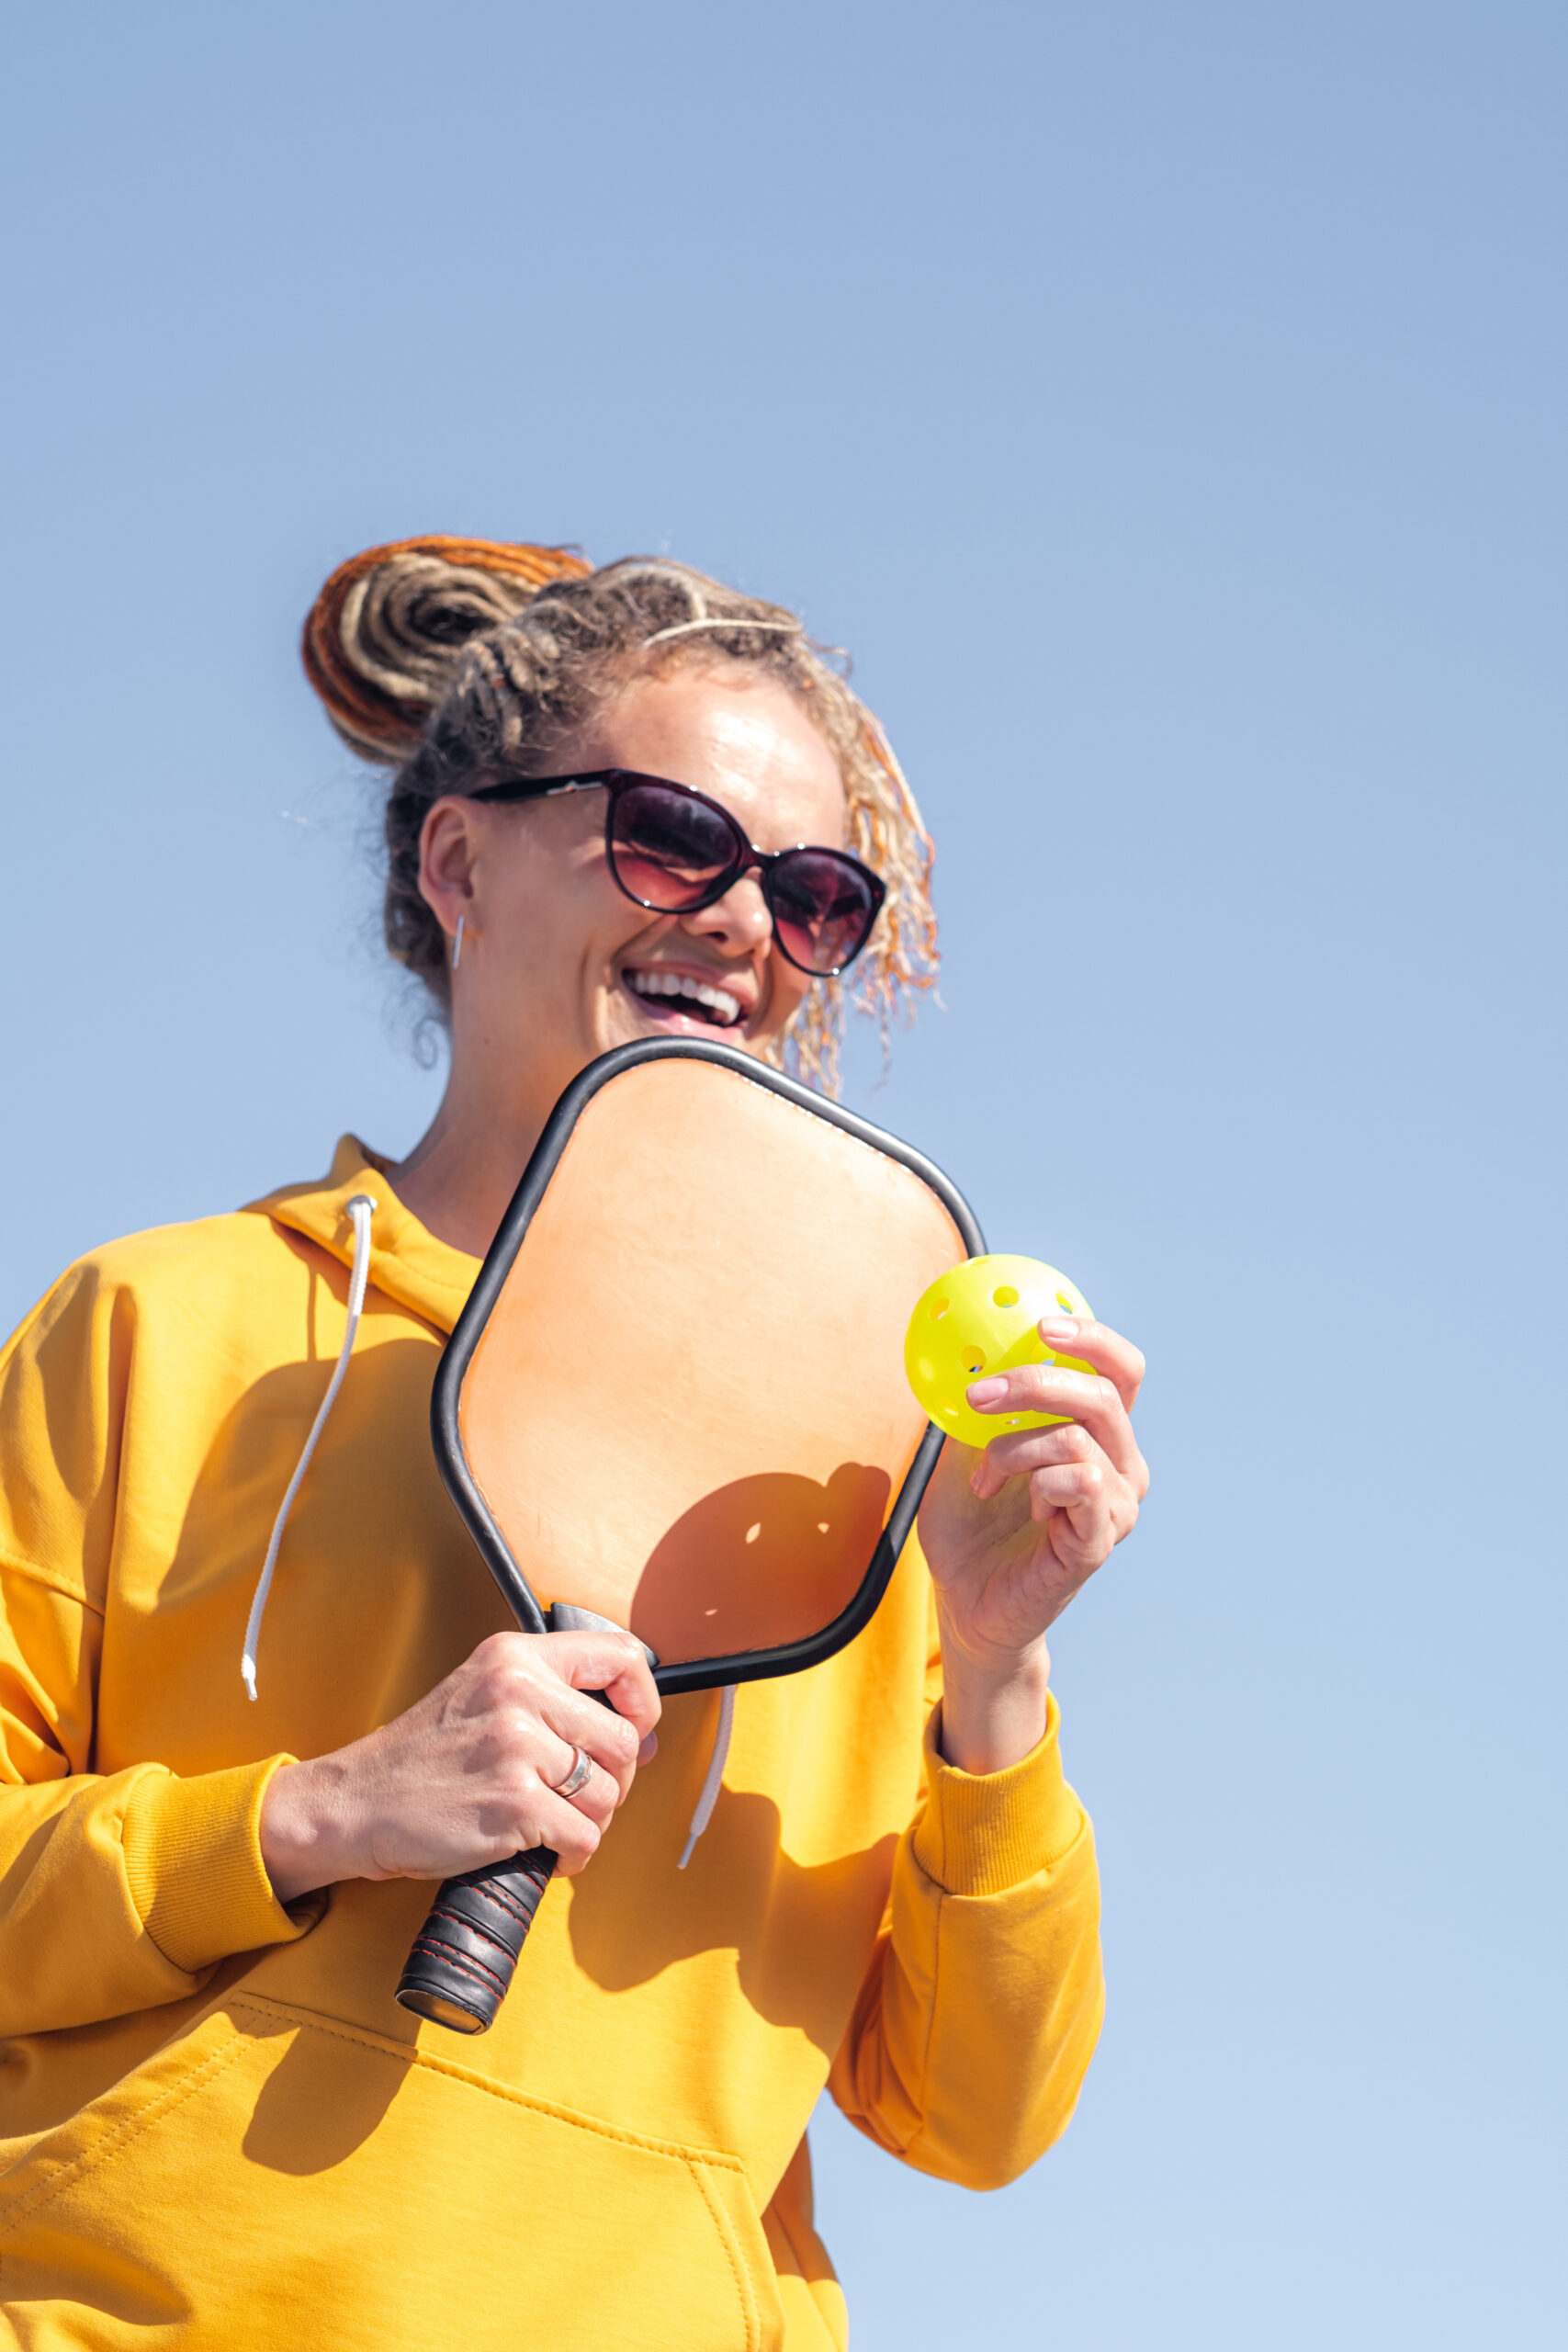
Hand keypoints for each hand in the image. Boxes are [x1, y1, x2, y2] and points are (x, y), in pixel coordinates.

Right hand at [259, 1630, 660, 1904]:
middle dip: (614, 1781)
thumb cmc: (422, 1756)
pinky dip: (573, 1856)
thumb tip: (642, 1737)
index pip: (622, 1657)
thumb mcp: (482, 1693)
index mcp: (514, 1656)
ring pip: (609, 1794)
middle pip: (624, 1741)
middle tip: (579, 1797)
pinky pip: (584, 1837)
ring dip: (591, 1822)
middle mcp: (519, 1691)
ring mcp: (516, 1747)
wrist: (354, 1803)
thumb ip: (554, 1699)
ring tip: (554, 1824)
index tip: (632, 1730)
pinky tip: (545, 1851)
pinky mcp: (513, 1804)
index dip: (641, 1701)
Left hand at [917, 1317, 1147, 1772]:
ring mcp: (1118, 1505)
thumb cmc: (971, 1527)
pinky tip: (1021, 1509)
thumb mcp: (963, 1451)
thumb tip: (958, 1341)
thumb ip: (976, 1403)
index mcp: (1100, 1434)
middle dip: (1033, 1383)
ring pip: (1078, 1438)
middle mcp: (1123, 1465)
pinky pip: (1082, 1484)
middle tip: (978, 1394)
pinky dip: (1038, 1484)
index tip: (1043, 1324)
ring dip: (1014, 1448)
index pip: (1120, 1370)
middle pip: (1102, 1394)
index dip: (1093, 1338)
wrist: (965, 1603)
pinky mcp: (1101, 1540)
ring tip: (984, 1479)